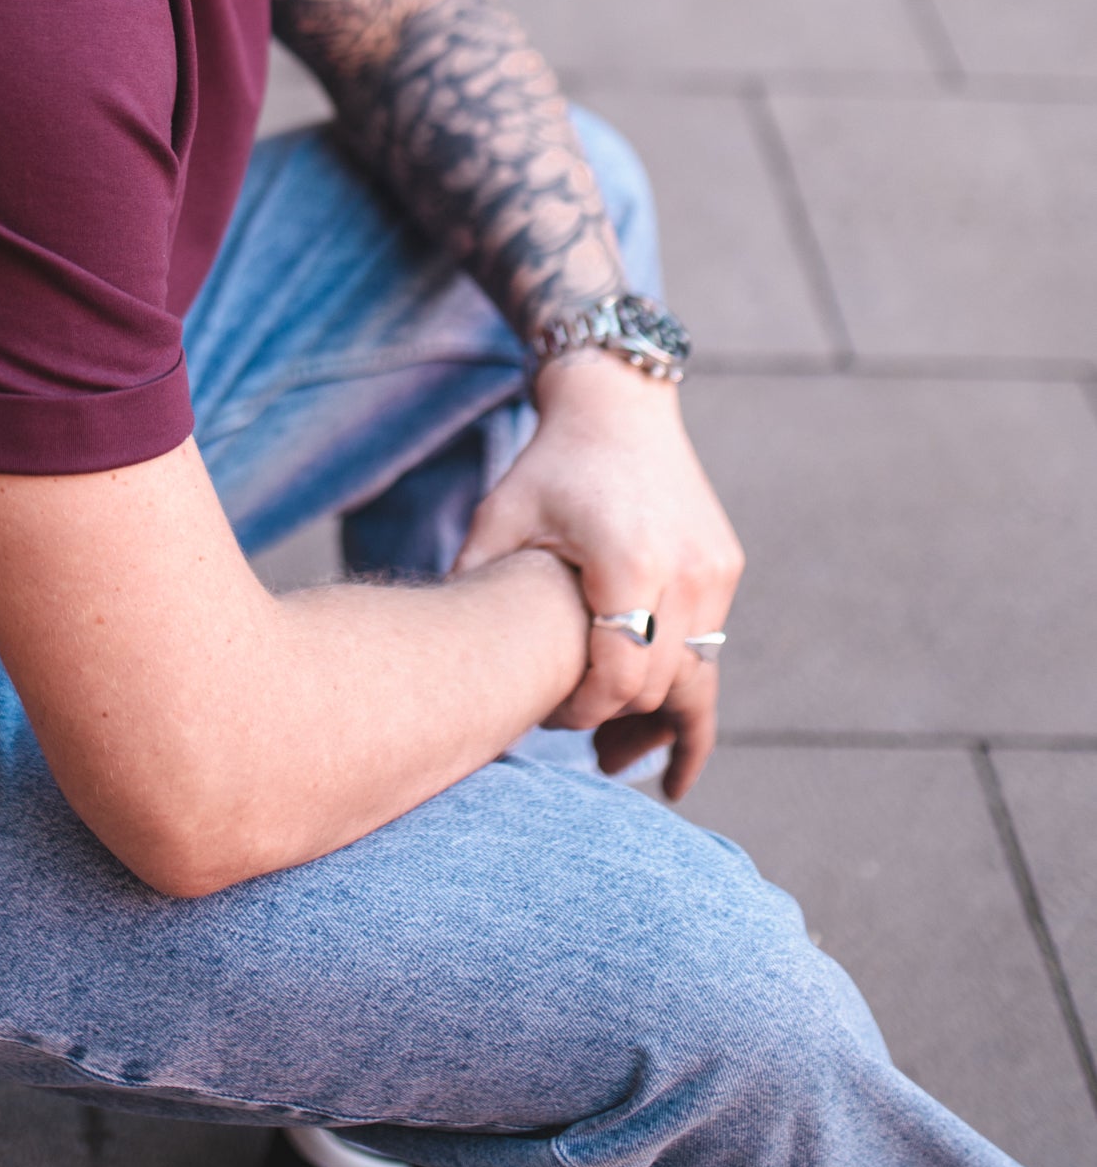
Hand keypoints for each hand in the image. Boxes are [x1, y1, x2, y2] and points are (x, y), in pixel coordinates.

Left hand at [451, 354, 743, 799]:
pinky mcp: (725, 568)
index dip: (581, 714)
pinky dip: (679, 681)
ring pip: (695, 676)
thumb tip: (441, 666)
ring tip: (623, 759)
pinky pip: (708, 646)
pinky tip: (657, 720)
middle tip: (583, 749)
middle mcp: (686, 573)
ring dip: (661, 717)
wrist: (618, 406)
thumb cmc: (549, 466)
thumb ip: (477, 589)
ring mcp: (715, 572)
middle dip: (619, 723)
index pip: (616, 680)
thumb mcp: (499, 521)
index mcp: (629, 565)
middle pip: (657, 686)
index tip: (549, 719)